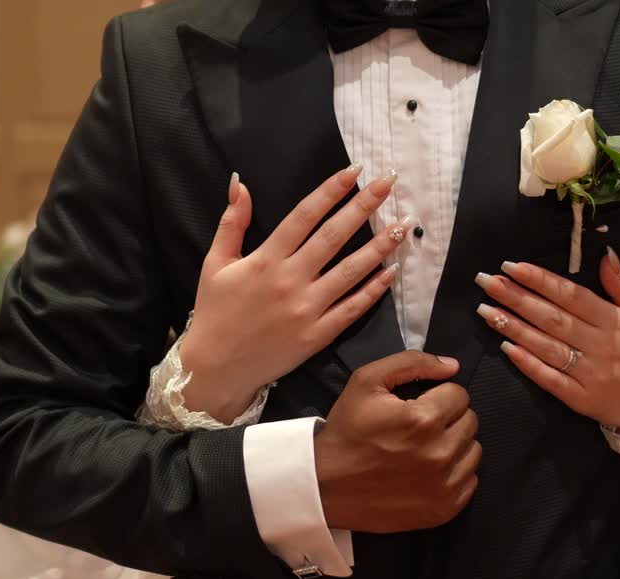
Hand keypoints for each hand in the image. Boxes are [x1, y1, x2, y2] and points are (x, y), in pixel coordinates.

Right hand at [180, 166, 414, 421]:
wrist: (216, 367)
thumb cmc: (215, 312)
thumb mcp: (215, 263)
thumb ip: (231, 222)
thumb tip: (239, 182)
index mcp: (265, 259)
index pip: (305, 216)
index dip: (330, 191)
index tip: (353, 171)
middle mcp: (290, 280)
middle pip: (334, 236)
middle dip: (363, 206)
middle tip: (387, 183)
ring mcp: (308, 309)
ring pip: (351, 271)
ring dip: (380, 245)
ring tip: (404, 224)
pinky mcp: (318, 335)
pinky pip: (352, 308)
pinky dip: (374, 290)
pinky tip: (392, 271)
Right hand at [314, 351, 481, 533]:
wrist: (326, 485)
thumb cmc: (347, 430)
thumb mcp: (366, 381)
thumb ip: (412, 362)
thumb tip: (453, 366)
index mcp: (423, 419)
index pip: (459, 395)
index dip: (438, 396)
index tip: (418, 406)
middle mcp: (440, 453)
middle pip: (470, 421)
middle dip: (449, 418)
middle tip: (420, 428)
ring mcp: (444, 485)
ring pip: (473, 451)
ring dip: (455, 445)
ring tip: (426, 449)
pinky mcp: (444, 509)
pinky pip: (470, 481)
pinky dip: (455, 473)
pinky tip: (428, 472)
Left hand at [475, 247, 619, 434]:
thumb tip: (605, 254)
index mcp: (613, 321)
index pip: (571, 295)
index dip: (541, 280)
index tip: (512, 266)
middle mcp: (599, 346)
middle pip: (551, 318)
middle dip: (517, 298)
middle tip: (487, 282)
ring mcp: (588, 374)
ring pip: (546, 347)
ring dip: (513, 328)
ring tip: (486, 310)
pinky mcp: (580, 399)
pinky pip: (550, 380)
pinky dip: (528, 364)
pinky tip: (505, 348)